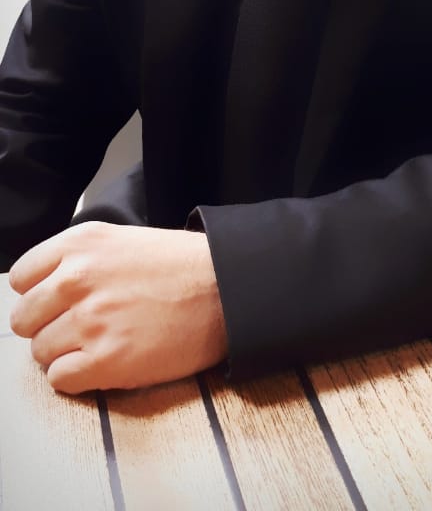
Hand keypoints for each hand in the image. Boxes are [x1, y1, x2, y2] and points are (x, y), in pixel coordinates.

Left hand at [8, 221, 228, 393]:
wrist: (224, 289)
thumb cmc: (178, 266)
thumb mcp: (120, 240)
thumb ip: (76, 258)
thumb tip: (43, 289)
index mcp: (80, 244)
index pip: (20, 278)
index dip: (37, 294)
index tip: (55, 302)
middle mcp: (78, 278)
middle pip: (24, 318)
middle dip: (47, 325)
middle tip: (78, 326)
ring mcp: (90, 321)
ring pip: (40, 351)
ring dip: (64, 352)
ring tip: (98, 342)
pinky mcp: (106, 361)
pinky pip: (59, 378)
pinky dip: (75, 376)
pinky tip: (102, 362)